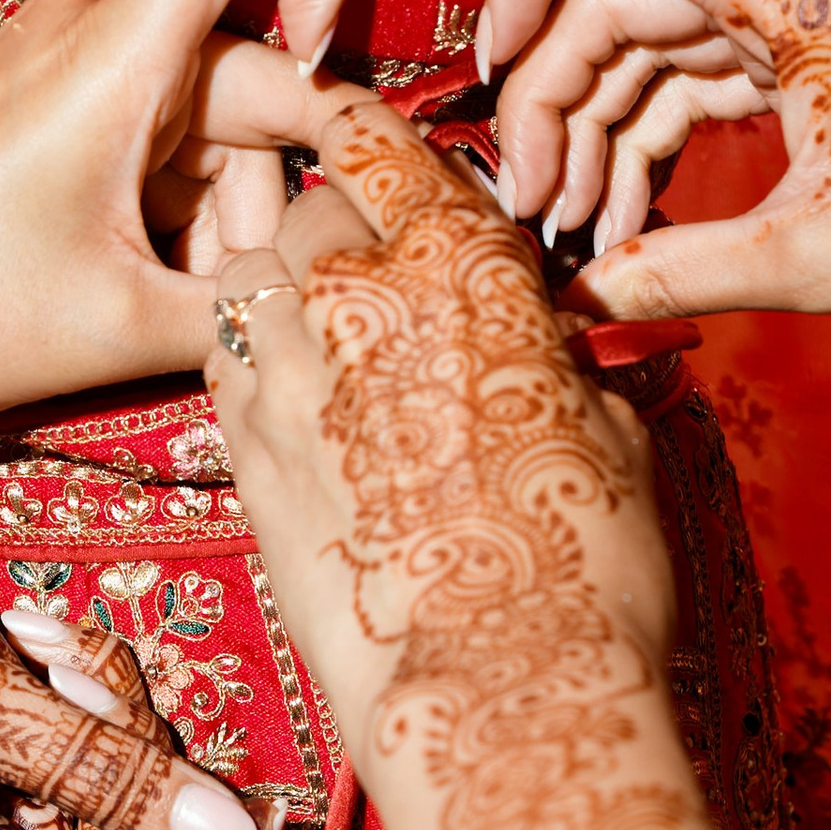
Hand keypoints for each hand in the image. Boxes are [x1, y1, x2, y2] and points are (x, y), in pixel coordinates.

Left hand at [0, 0, 356, 430]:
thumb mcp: (119, 331)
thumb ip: (253, 305)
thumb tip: (340, 295)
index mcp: (113, 54)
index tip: (326, 78)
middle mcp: (91, 32)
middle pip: (253, 75)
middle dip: (263, 195)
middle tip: (224, 301)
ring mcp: (61, 68)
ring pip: (207, 129)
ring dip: (213, 226)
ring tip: (153, 313)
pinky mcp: (40, 110)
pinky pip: (152, 147)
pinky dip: (165, 221)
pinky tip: (126, 295)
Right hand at [0, 524, 270, 829]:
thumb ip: (112, 776)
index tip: (246, 814)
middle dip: (145, 768)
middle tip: (97, 682)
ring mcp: (9, 823)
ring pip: (131, 796)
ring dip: (111, 710)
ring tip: (47, 647)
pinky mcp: (17, 768)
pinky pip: (99, 748)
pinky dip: (90, 690)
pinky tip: (39, 640)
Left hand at [206, 100, 728, 829]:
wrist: (496, 689)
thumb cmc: (584, 568)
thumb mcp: (604, 431)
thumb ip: (551, 360)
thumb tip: (542, 347)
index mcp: (462, 265)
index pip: (388, 151)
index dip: (371, 140)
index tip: (369, 146)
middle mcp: (357, 301)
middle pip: (306, 211)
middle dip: (329, 224)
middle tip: (364, 262)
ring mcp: (284, 380)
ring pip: (246, 282)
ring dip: (275, 288)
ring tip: (317, 323)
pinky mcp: (244, 460)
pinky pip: (226, 370)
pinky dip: (250, 363)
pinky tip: (289, 395)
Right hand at [475, 0, 830, 362]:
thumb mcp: (822, 263)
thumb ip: (677, 272)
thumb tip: (576, 298)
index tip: (487, 69)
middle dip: (556, 99)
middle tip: (529, 211)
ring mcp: (820, 25)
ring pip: (661, 52)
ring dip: (603, 137)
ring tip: (577, 240)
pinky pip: (712, 89)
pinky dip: (660, 149)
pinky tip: (629, 228)